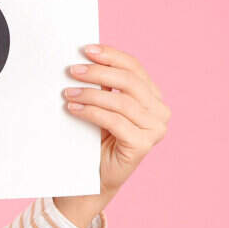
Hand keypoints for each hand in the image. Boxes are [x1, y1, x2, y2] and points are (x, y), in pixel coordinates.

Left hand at [61, 44, 170, 194]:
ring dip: (91, 93)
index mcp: (153, 97)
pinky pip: (115, 121)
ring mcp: (155, 130)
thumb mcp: (102, 105)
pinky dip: (92, 112)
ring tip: (68, 92)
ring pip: (122, 102)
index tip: (86, 49)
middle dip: (99, 72)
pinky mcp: (142, 145)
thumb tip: (84, 58)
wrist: (93, 178)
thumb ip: (104, 84)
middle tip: (72, 70)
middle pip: (130, 82)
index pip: (135, 68)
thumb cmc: (96, 139)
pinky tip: (74, 108)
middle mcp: (160, 112)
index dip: (111, 56)